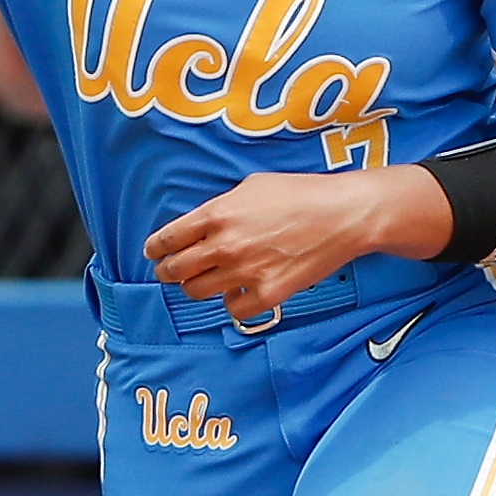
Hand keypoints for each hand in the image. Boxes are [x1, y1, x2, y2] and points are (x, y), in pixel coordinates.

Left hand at [144, 169, 443, 321]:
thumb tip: (202, 225)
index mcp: (216, 215)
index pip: (167, 239)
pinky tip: (238, 292)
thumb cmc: (300, 193)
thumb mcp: (251, 186)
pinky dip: (232, 303)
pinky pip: (233, 310)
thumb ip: (220, 207)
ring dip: (196, 287)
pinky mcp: (268, 294)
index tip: (153, 253)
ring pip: (197, 292)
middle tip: (170, 272)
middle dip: (168, 272)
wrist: (342, 215)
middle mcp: (224, 245)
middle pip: (175, 270)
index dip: (155, 249)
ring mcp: (245, 272)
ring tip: (202, 281)